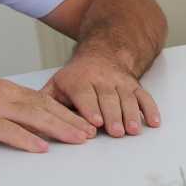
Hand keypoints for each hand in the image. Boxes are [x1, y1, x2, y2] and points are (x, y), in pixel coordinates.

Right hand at [0, 77, 96, 152]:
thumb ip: (8, 108)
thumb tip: (31, 123)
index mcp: (7, 89)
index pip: (43, 100)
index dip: (65, 112)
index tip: (83, 122)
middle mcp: (4, 95)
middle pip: (45, 107)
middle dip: (70, 120)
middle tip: (90, 133)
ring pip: (34, 116)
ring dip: (58, 128)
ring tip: (77, 139)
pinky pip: (9, 130)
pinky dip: (27, 139)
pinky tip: (42, 147)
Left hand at [43, 53, 160, 137]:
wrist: (102, 53)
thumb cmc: (76, 77)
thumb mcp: (57, 84)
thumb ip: (47, 101)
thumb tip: (32, 120)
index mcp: (79, 81)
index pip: (85, 95)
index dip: (90, 109)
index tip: (95, 122)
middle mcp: (101, 80)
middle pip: (108, 99)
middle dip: (112, 116)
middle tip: (115, 132)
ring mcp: (120, 83)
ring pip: (126, 99)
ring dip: (131, 115)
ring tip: (132, 130)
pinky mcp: (134, 86)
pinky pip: (144, 96)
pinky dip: (150, 109)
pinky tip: (153, 122)